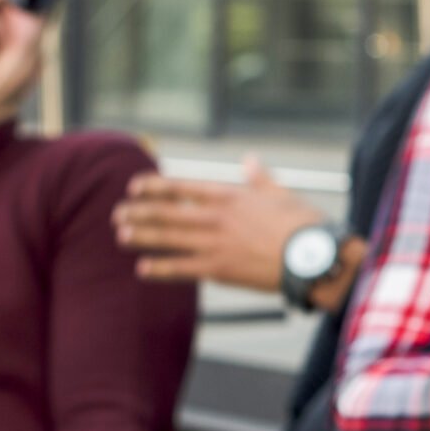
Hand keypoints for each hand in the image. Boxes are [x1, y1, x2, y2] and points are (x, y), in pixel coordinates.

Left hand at [117, 157, 329, 293]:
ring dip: (142, 236)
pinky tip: (142, 268)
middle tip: (117, 214)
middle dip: (139, 212)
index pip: (182, 187)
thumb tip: (250, 160)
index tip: (134, 186)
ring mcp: (215, 243)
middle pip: (168, 212)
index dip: (154, 186)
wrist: (312, 256)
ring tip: (121, 235)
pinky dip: (161, 268)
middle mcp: (216, 217)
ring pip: (169, 237)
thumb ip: (259, 178)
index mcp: (229, 196)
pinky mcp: (220, 269)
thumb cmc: (302, 224)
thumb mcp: (280, 193)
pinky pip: (182, 268)